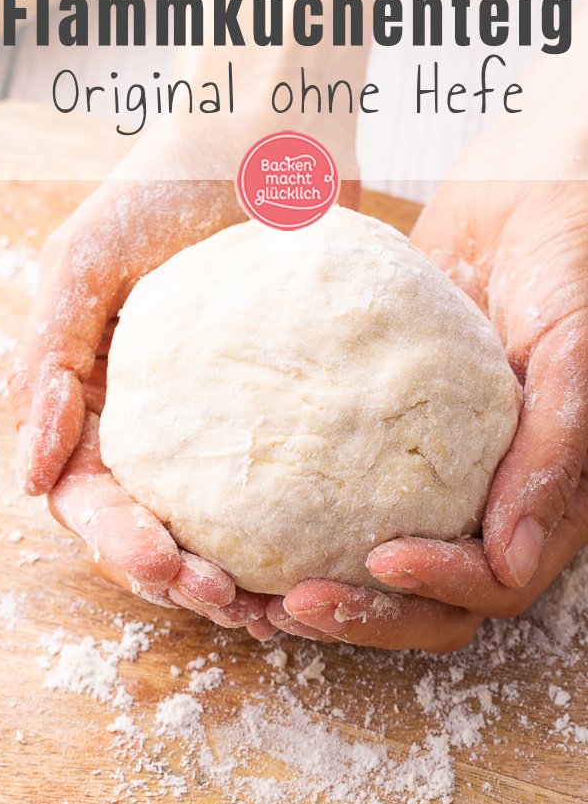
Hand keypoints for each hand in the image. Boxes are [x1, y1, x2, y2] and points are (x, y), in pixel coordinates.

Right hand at [8, 105, 357, 636]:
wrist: (267, 134)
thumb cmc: (168, 183)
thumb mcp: (87, 258)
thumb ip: (49, 358)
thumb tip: (27, 476)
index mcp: (92, 396)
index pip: (87, 495)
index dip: (118, 542)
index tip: (167, 565)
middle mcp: (148, 422)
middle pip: (145, 528)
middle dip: (177, 578)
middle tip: (230, 602)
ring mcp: (213, 424)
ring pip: (208, 525)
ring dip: (231, 576)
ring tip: (272, 607)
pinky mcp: (274, 413)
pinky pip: (275, 488)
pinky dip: (286, 535)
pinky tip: (316, 562)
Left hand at [268, 180, 587, 650]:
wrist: (526, 191)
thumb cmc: (569, 261)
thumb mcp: (574, 350)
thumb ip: (556, 452)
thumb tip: (515, 564)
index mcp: (543, 494)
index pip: (492, 582)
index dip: (437, 588)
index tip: (379, 559)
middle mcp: (488, 495)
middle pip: (430, 594)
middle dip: (367, 612)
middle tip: (289, 605)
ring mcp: (438, 469)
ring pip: (383, 558)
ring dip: (328, 583)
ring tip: (253, 588)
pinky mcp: (388, 433)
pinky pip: (347, 487)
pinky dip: (304, 515)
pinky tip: (249, 508)